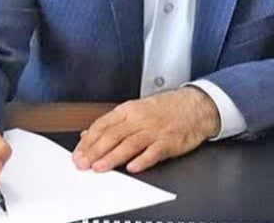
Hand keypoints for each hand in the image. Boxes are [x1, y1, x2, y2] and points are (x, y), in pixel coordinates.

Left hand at [72, 86, 219, 172]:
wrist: (195, 106)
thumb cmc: (164, 109)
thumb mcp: (135, 109)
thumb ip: (112, 123)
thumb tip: (88, 134)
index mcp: (129, 110)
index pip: (103, 125)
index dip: (89, 140)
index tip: (78, 153)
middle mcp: (139, 119)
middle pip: (113, 135)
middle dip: (95, 151)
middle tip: (83, 163)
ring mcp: (154, 131)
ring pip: (130, 144)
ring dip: (113, 157)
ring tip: (99, 167)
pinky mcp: (169, 142)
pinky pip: (154, 152)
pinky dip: (143, 160)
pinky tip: (132, 167)